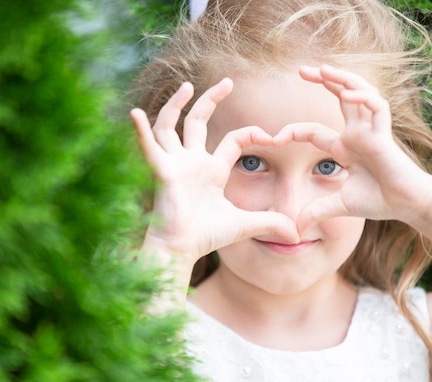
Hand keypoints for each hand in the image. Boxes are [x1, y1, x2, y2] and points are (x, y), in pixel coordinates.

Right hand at [131, 79, 298, 265]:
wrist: (180, 249)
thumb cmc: (206, 235)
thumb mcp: (245, 225)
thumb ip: (270, 223)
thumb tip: (297, 234)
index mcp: (212, 169)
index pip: (233, 140)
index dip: (253, 133)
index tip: (273, 137)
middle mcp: (191, 161)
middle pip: (197, 121)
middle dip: (210, 100)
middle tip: (227, 82)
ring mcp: (175, 164)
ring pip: (170, 126)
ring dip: (175, 105)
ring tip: (186, 86)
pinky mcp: (162, 172)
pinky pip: (149, 148)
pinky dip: (140, 132)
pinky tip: (134, 114)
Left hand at [275, 65, 431, 228]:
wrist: (407, 206)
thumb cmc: (379, 200)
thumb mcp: (339, 206)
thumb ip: (316, 212)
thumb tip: (294, 230)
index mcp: (344, 147)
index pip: (313, 132)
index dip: (293, 132)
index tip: (273, 139)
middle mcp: (356, 133)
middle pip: (339, 98)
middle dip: (322, 81)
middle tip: (301, 70)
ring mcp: (371, 131)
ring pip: (358, 93)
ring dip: (342, 79)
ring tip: (323, 69)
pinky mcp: (385, 134)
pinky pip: (376, 106)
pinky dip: (363, 98)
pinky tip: (347, 94)